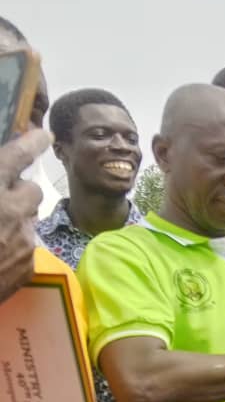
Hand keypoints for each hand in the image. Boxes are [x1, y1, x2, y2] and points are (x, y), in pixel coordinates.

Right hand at [0, 129, 51, 303]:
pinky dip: (12, 247)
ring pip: (29, 220)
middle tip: (2, 195)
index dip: (31, 143)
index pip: (17, 156)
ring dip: (15, 219)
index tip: (43, 134)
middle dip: (20, 190)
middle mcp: (12, 211)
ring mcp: (23, 241)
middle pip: (33, 190)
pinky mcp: (27, 267)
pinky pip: (26, 248)